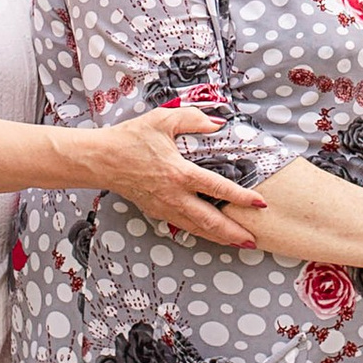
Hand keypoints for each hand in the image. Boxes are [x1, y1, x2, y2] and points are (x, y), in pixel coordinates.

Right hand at [90, 104, 265, 250]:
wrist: (102, 159)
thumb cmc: (131, 139)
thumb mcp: (163, 119)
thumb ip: (193, 119)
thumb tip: (217, 124)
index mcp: (179, 173)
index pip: (217, 188)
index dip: (241, 197)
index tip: (260, 203)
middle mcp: (174, 195)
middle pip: (210, 220)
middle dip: (234, 232)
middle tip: (253, 240)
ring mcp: (165, 207)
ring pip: (198, 228)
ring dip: (220, 238)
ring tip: (240, 244)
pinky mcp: (157, 211)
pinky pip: (184, 226)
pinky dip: (202, 233)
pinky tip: (212, 235)